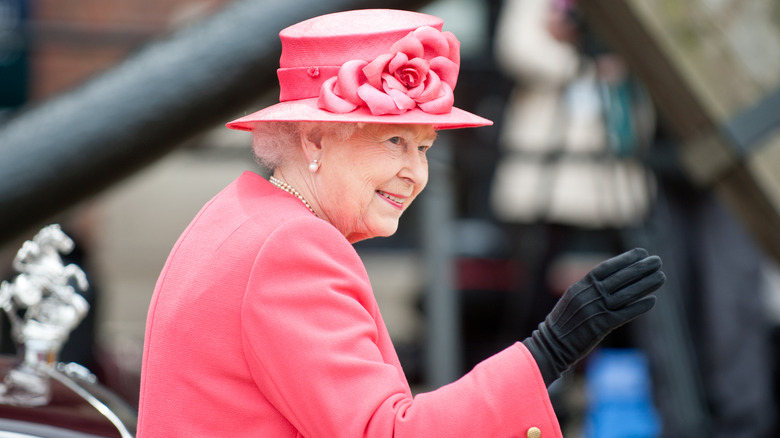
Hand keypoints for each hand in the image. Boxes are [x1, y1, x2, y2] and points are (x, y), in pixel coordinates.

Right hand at [522, 248, 664, 385]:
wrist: (551, 344)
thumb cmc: (562, 322)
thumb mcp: (572, 299)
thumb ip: (589, 289)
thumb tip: (610, 281)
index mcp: (580, 286)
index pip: (606, 267)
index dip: (625, 259)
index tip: (641, 252)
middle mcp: (589, 295)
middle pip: (620, 278)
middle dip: (640, 268)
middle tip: (657, 260)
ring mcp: (595, 309)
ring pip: (626, 294)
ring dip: (645, 284)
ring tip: (661, 277)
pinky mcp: (601, 325)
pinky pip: (624, 314)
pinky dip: (639, 306)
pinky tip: (652, 300)